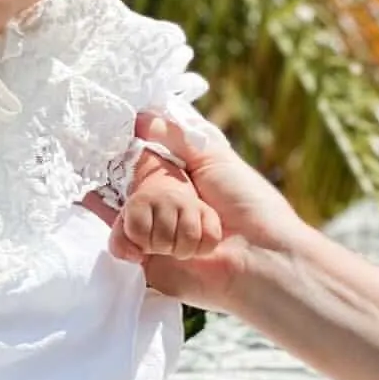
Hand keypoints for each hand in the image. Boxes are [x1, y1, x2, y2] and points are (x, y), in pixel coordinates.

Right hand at [88, 112, 307, 311]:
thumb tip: (138, 117)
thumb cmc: (247, 203)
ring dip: (166, 227)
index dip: (130, 160)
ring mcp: (154, 235)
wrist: (261, 256)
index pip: (139, 164)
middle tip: (193, 205)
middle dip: (163, 197)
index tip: (117, 151)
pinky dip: (134, 243)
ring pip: (132, 216)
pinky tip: (143, 250)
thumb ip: (176, 135)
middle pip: (131, 189)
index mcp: (178, 181)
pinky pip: (122, 243)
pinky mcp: (148, 263)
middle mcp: (163, 208)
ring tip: (193, 241)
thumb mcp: (215, 157)